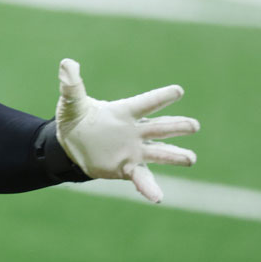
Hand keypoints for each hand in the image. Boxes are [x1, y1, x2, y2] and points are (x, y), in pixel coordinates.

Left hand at [55, 58, 199, 202]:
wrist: (72, 143)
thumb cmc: (77, 118)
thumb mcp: (72, 102)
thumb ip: (71, 85)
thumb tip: (66, 63)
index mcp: (124, 111)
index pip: (145, 103)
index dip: (161, 97)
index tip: (178, 90)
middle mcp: (135, 131)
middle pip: (160, 128)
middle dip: (177, 127)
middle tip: (194, 125)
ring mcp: (133, 150)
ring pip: (159, 153)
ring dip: (175, 156)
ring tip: (191, 159)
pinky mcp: (126, 167)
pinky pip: (141, 178)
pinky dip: (149, 188)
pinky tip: (158, 198)